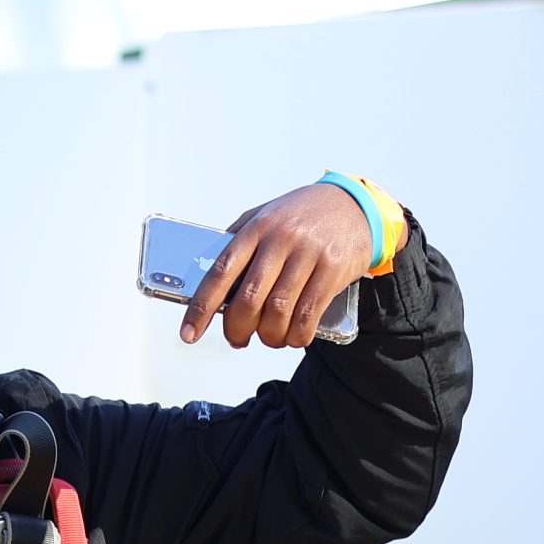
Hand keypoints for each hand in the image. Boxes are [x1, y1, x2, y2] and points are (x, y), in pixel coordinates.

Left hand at [180, 183, 375, 347]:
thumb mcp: (264, 217)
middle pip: (249, 298)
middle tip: (238, 340)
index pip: (220, 273)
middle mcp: (280, 239)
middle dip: (237, 329)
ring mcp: (309, 253)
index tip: (188, 334)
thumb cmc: (300, 216)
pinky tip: (293, 338)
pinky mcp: (334, 268)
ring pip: (279, 310)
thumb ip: (237, 244)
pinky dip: (297, 334)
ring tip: (269, 339)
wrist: (355, 204)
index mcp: (255, 228)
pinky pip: (309, 313)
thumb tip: (210, 286)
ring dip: (270, 336)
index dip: (201, 308)